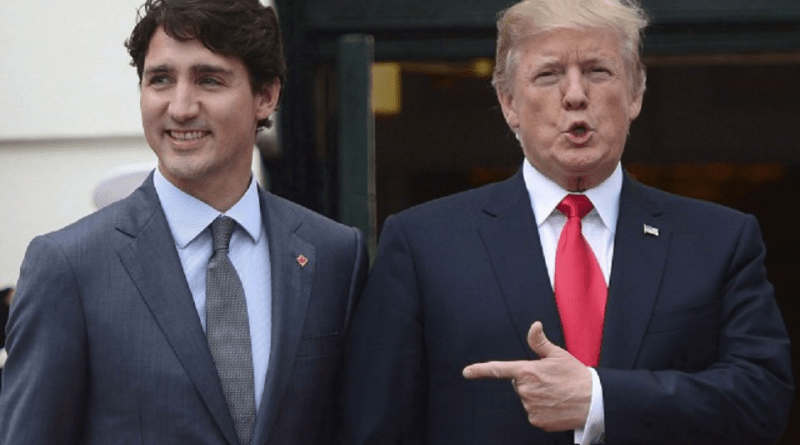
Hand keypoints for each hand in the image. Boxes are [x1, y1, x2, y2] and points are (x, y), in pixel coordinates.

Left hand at [462, 321, 591, 431]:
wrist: (594, 400)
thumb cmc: (576, 375)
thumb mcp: (558, 355)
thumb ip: (540, 342)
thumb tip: (534, 326)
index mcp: (528, 371)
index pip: (499, 369)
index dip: (480, 370)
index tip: (467, 371)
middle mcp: (525, 390)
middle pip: (519, 384)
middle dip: (530, 381)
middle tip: (550, 381)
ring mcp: (530, 406)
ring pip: (527, 399)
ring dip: (537, 396)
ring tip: (556, 393)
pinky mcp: (537, 420)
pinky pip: (534, 413)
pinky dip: (542, 409)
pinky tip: (556, 405)